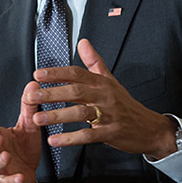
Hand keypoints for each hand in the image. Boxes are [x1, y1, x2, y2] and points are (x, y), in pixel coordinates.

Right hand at [0, 81, 42, 182]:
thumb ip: (28, 107)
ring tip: (7, 156)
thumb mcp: (28, 126)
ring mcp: (1, 168)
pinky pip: (8, 182)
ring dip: (0, 161)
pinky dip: (13, 180)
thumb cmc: (23, 148)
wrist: (25, 175)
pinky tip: (20, 177)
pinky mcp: (9, 182)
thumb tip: (34, 84)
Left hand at [29, 39, 177, 158]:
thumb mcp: (111, 80)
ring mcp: (109, 114)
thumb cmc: (126, 104)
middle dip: (52, 93)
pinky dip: (70, 139)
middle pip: (76, 91)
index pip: (77, 73)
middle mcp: (105, 96)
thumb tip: (83, 42)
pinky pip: (88, 135)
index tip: (38, 75)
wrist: (149, 128)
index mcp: (102, 83)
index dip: (57, 73)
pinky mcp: (111, 133)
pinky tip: (55, 140)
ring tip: (38, 119)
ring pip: (81, 113)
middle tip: (32, 96)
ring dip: (57, 116)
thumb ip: (94, 62)